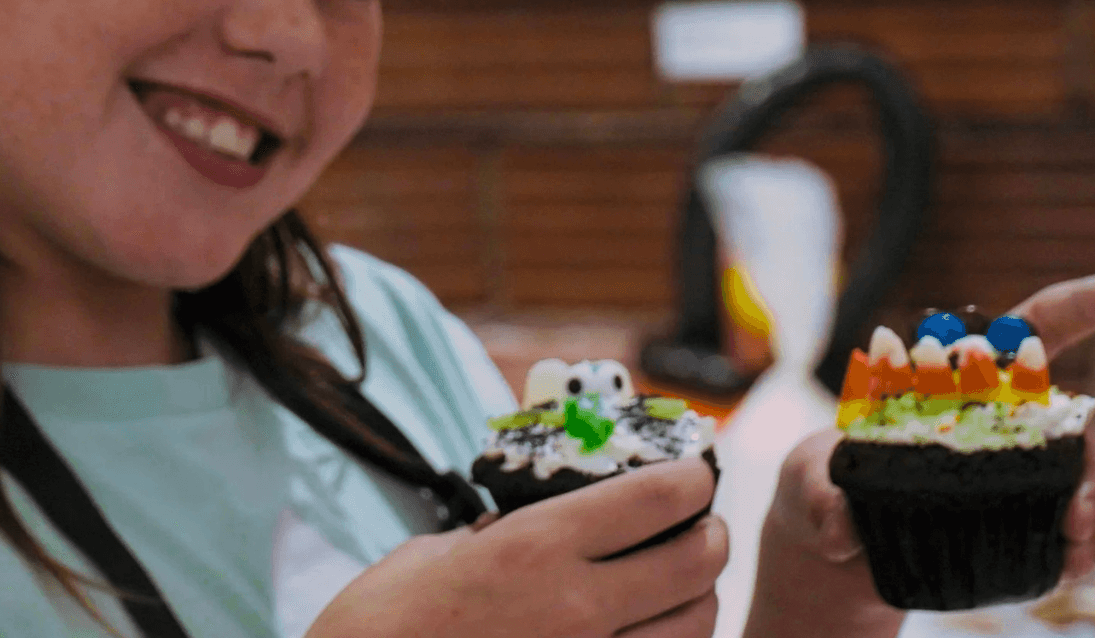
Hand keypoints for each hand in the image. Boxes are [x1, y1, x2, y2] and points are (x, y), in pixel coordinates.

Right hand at [307, 454, 725, 637]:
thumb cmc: (381, 625)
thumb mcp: (438, 553)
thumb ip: (502, 534)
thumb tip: (537, 524)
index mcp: (537, 546)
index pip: (656, 498)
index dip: (691, 478)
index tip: (693, 472)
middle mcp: (579, 606)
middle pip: (695, 561)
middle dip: (712, 534)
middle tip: (703, 524)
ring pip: (695, 626)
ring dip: (701, 598)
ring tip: (686, 584)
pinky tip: (651, 633)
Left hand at [742, 274, 1094, 637]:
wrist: (830, 552)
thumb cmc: (818, 493)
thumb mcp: (803, 486)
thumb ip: (816, 495)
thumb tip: (840, 527)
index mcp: (949, 383)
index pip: (1021, 332)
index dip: (1076, 306)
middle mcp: (993, 420)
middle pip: (1068, 420)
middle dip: (1091, 458)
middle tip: (1079, 509)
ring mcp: (1013, 470)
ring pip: (1081, 473)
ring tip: (1073, 545)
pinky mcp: (1018, 518)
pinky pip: (1072, 524)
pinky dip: (1083, 545)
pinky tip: (1068, 566)